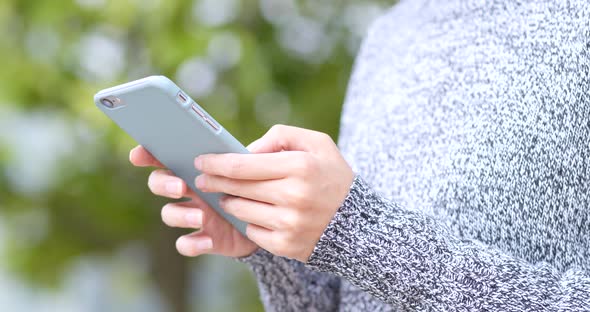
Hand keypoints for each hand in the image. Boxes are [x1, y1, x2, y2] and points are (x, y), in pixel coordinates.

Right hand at [129, 146, 257, 257]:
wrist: (266, 219)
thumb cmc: (254, 185)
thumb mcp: (250, 168)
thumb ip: (245, 157)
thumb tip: (244, 153)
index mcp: (196, 167)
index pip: (164, 156)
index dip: (146, 155)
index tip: (138, 156)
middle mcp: (189, 191)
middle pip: (159, 183)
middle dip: (163, 184)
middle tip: (180, 186)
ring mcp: (193, 216)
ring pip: (169, 213)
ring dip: (180, 214)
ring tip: (200, 216)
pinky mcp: (203, 239)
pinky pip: (185, 244)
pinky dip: (192, 244)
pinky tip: (207, 241)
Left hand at [195, 125, 353, 261]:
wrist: (358, 224)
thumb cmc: (333, 177)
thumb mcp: (318, 144)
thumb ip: (281, 136)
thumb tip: (246, 149)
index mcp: (300, 167)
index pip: (243, 165)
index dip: (216, 163)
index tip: (201, 161)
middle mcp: (294, 196)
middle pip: (236, 188)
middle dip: (213, 181)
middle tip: (202, 178)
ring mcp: (289, 224)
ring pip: (239, 210)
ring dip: (229, 201)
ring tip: (230, 195)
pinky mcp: (286, 245)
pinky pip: (251, 231)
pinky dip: (247, 221)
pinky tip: (251, 213)